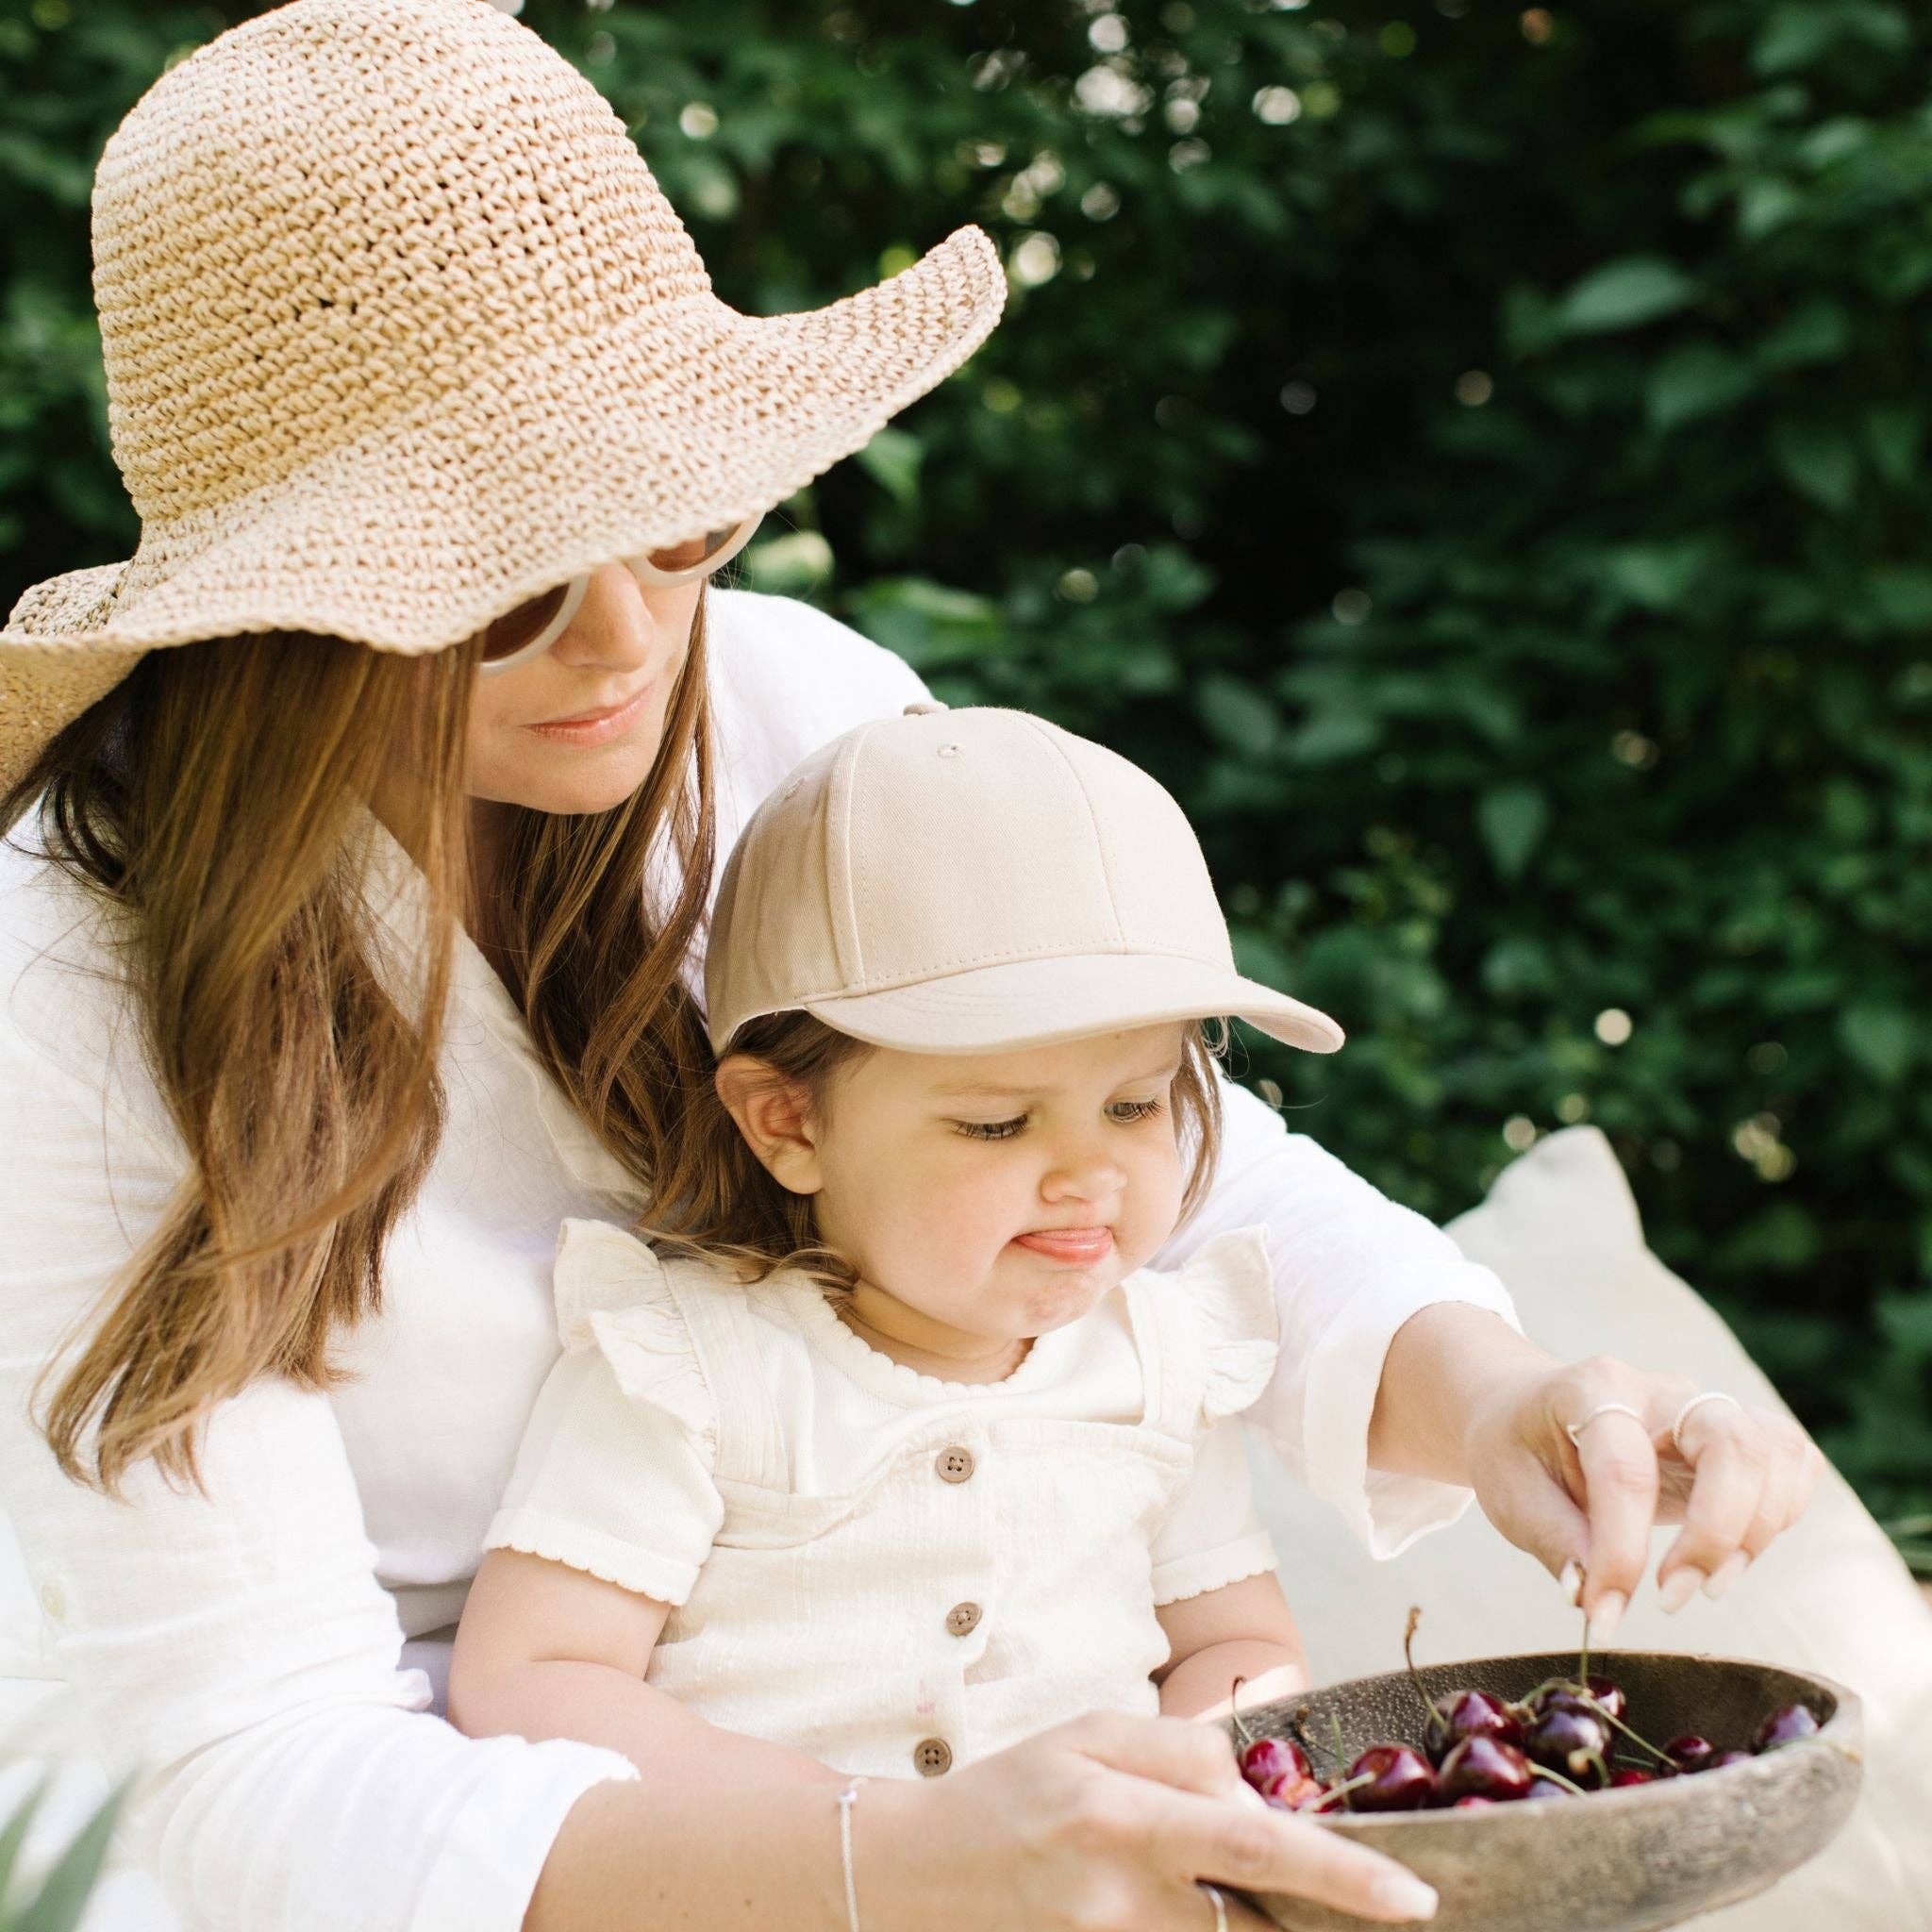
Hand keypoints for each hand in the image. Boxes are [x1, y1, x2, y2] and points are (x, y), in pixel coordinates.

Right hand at [859, 1711, 1440, 1929]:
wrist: (917, 1875)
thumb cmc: (1012, 1789)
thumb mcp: (1091, 1732)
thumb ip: (1181, 1751)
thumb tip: (1262, 1792)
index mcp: (1117, 1813)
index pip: (1251, 1841)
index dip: (1340, 1875)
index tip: (1415, 1898)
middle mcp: (1118, 1897)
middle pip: (1255, 1918)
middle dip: (1313, 1911)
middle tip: (1358, 1895)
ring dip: (1253, 1918)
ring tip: (1205, 1879)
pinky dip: (1211, 1930)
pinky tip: (1194, 1902)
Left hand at [1461, 1355, 1825, 1635]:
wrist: (1524, 1408)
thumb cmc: (1516, 1449)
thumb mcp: (1509, 1491)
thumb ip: (1553, 1541)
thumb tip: (1593, 1598)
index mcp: (1591, 1389)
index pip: (1625, 1469)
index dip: (1621, 1551)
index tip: (1604, 1613)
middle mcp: (1658, 1389)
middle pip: (1731, 1443)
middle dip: (1717, 1533)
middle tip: (1672, 1596)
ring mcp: (1703, 1406)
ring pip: (1775, 1451)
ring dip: (1755, 1531)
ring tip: (1705, 1583)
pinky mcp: (1734, 1434)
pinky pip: (1793, 1462)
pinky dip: (1781, 1514)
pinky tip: (1732, 1551)